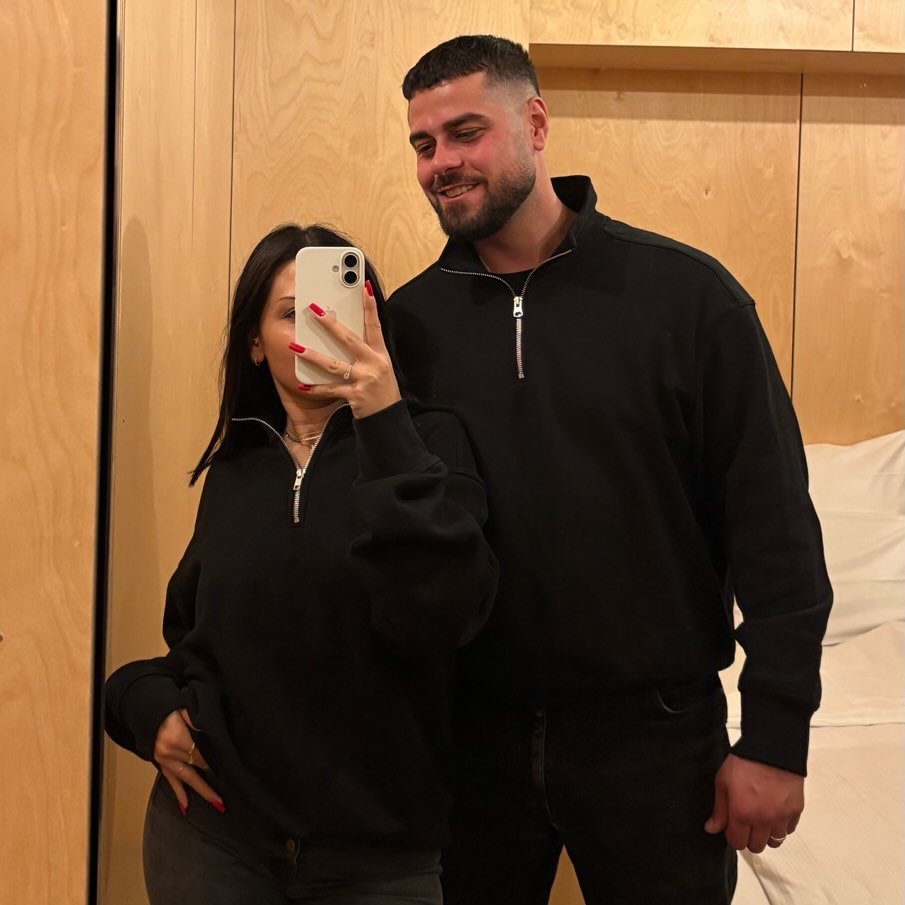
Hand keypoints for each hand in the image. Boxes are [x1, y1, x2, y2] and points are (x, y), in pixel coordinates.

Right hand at [153, 709, 223, 815]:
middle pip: (196, 767)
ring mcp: (164, 760)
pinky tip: (185, 807)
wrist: (148, 710)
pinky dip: (179, 794)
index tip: (228, 766)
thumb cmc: (172, 708)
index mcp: (177, 738)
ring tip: (216, 804)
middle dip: (211, 781)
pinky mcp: (160, 763)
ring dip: (202, 791)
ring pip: (186, 778)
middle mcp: (169, 752)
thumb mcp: (188, 710)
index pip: (201, 754)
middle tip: (227, 796)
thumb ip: (200, 724)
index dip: (215, 760)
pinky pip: (171, 780)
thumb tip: (215, 738)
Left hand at [290, 280, 401, 418]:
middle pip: (349, 340)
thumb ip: (366, 353)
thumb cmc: (382, 391)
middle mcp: (374, 364)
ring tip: (296, 346)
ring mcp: (364, 380)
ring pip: (334, 365)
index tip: (365, 288)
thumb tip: (344, 336)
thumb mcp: (380, 368)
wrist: (388, 419)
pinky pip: (331, 390)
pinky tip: (301, 384)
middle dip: (331, 324)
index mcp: (380, 355)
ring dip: (313, 355)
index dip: (370, 307)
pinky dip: (315, 388)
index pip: (375, 326)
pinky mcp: (355, 395)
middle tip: (315, 310)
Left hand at [705, 753, 802, 852]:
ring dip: (767, 834)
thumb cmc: (744, 762)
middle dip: (749, 838)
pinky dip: (781, 825)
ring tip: (761, 817)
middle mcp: (763, 821)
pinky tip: (774, 811)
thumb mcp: (723, 782)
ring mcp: (782, 817)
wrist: (771, 749)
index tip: (732, 826)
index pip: (738, 843)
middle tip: (746, 822)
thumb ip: (718, 809)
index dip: (733, 836)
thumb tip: (711, 829)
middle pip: (757, 847)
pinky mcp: (796, 811)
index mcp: (742, 814)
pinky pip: (789, 830)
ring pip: (775, 841)